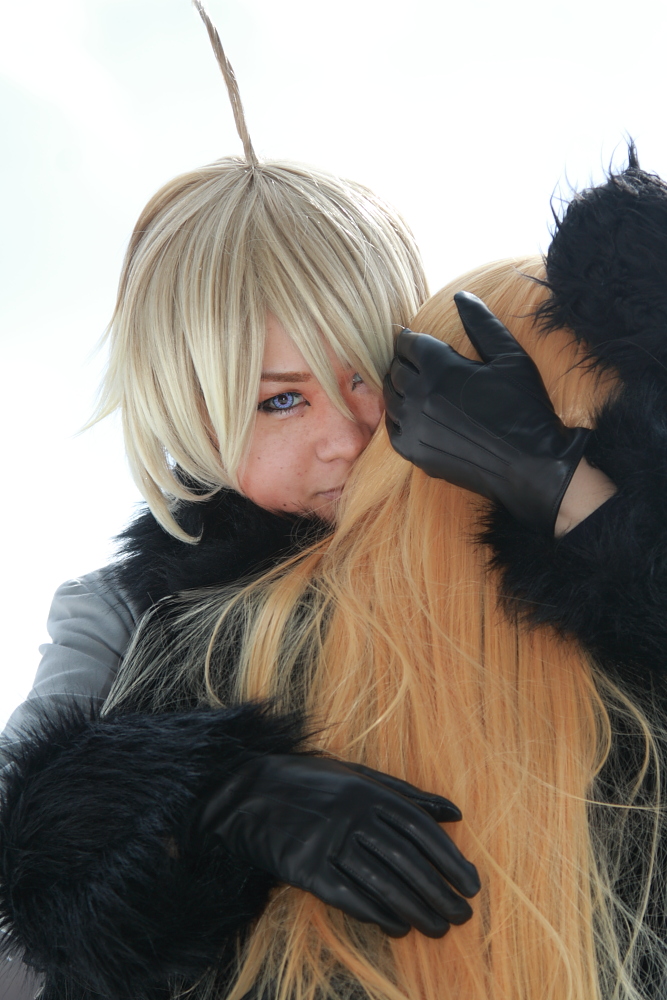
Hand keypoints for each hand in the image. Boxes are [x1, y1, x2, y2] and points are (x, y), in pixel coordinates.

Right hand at [200, 754, 479, 937]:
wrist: (247, 793)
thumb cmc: (311, 783)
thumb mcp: (359, 776)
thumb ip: (408, 794)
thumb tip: (455, 812)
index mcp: (368, 791)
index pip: (420, 829)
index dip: (450, 859)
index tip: (472, 884)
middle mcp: (352, 816)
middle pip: (406, 860)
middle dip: (440, 891)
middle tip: (463, 915)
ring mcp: (328, 842)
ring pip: (382, 883)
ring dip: (416, 909)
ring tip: (438, 928)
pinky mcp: (305, 869)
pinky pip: (349, 897)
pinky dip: (378, 915)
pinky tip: (398, 928)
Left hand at [383, 291, 590, 532]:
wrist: (530, 465)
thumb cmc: (525, 408)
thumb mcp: (510, 357)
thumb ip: (482, 323)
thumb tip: (461, 296)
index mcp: (440, 367)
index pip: (408, 344)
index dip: (409, 339)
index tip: (411, 339)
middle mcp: (419, 396)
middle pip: (397, 370)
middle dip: (404, 362)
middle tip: (413, 362)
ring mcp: (414, 426)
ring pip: (391, 399)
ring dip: (399, 389)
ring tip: (413, 386)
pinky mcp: (414, 452)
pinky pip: (393, 428)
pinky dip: (399, 418)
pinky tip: (413, 415)